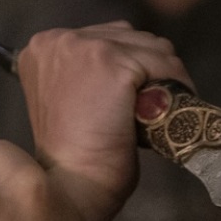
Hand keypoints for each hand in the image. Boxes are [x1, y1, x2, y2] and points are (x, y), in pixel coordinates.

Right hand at [18, 21, 192, 220]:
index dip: (134, 64)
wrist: (72, 183)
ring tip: (163, 110)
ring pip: (153, 48)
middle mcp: (59, 39)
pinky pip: (164, 64)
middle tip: (159, 105)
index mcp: (44, 46)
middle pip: (133, 38)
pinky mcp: (111, 62)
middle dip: (151, 69)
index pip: (109, 37)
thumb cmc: (74, 154)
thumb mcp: (73, 99)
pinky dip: (176, 86)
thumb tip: (136, 68)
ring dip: (165, 77)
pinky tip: (171, 111)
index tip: (145, 92)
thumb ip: (90, 74)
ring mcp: (84, 47)